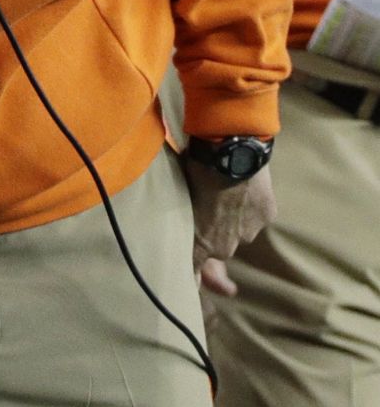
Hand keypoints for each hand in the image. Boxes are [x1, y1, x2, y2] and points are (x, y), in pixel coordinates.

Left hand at [181, 162, 275, 297]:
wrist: (229, 147)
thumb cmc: (192, 167)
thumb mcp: (177, 193)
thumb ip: (178, 216)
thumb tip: (173, 225)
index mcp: (201, 240)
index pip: (194, 269)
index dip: (193, 280)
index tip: (189, 292)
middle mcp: (227, 243)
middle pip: (219, 248)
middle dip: (213, 235)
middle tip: (206, 211)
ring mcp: (249, 230)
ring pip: (239, 232)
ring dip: (231, 219)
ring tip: (223, 191)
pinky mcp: (266, 215)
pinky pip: (254, 216)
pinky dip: (248, 206)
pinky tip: (241, 187)